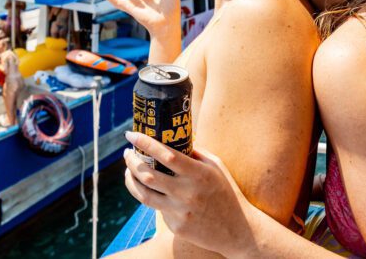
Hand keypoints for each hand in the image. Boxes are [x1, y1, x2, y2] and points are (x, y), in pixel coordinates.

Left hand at [123, 131, 252, 256]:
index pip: (165, 154)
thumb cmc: (227, 191)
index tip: (131, 134)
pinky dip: (151, 196)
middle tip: (127, 153)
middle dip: (132, 160)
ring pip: (144, 194)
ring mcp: (180, 212)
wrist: (238, 230)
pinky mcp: (176, 227)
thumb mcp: (216, 166)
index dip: (145, 143)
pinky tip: (151, 189)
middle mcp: (186, 192)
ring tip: (128, 170)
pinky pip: (157, 209)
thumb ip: (195, 153)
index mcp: (198, 173)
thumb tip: (172, 139)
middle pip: (147, 174)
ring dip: (130, 180)